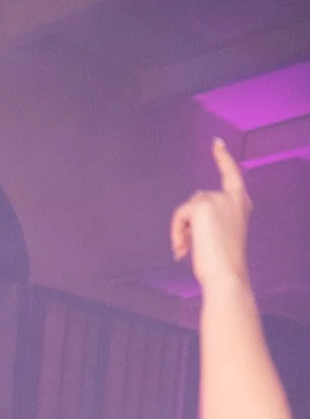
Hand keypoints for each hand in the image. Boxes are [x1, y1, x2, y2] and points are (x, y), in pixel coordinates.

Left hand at [170, 137, 252, 292]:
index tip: (216, 143)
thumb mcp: (220, 234)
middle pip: (199, 199)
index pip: (231, 174)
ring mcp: (217, 199)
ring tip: (184, 250)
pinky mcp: (202, 205)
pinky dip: (176, 232)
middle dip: (189, 222)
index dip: (223, 158)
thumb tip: (192, 203)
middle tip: (187, 247)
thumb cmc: (223, 263)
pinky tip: (181, 249)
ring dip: (182, 230)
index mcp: (241, 203)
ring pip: (187, 208)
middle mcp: (232, 197)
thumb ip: (210, 216)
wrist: (226, 275)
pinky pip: (180, 215)